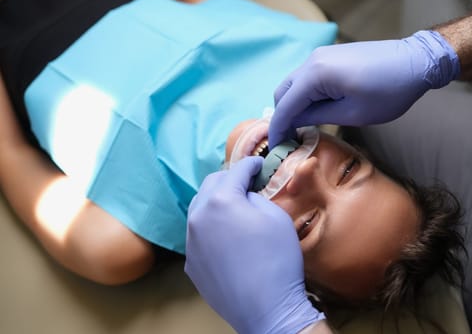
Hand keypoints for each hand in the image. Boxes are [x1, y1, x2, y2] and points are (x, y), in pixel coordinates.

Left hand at [185, 156, 323, 333]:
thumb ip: (257, 197)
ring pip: (200, 210)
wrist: (266, 309)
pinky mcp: (191, 263)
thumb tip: (246, 195)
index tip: (259, 164)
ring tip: (234, 209)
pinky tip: (227, 239)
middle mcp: (198, 217)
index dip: (251, 164)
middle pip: (211, 185)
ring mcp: (191, 242)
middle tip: (247, 184)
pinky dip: (211, 228)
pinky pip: (198, 236)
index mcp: (220, 200)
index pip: (236, 171)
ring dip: (216, 202)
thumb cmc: (277, 259)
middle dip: (229, 180)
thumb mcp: (276, 217)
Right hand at [269, 30, 458, 146]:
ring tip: (301, 127)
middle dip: (282, 116)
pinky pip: (306, 77)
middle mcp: (312, 60)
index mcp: (316, 75)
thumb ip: (317, 117)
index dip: (277, 130)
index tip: (275, 148)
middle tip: (289, 140)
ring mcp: (320, 55)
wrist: (415, 62)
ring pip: (293, 84)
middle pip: (283, 92)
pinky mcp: (329, 56)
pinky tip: (314, 109)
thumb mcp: (352, 113)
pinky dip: (304, 94)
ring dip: (292, 105)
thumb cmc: (389, 92)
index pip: (285, 106)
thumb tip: (295, 123)